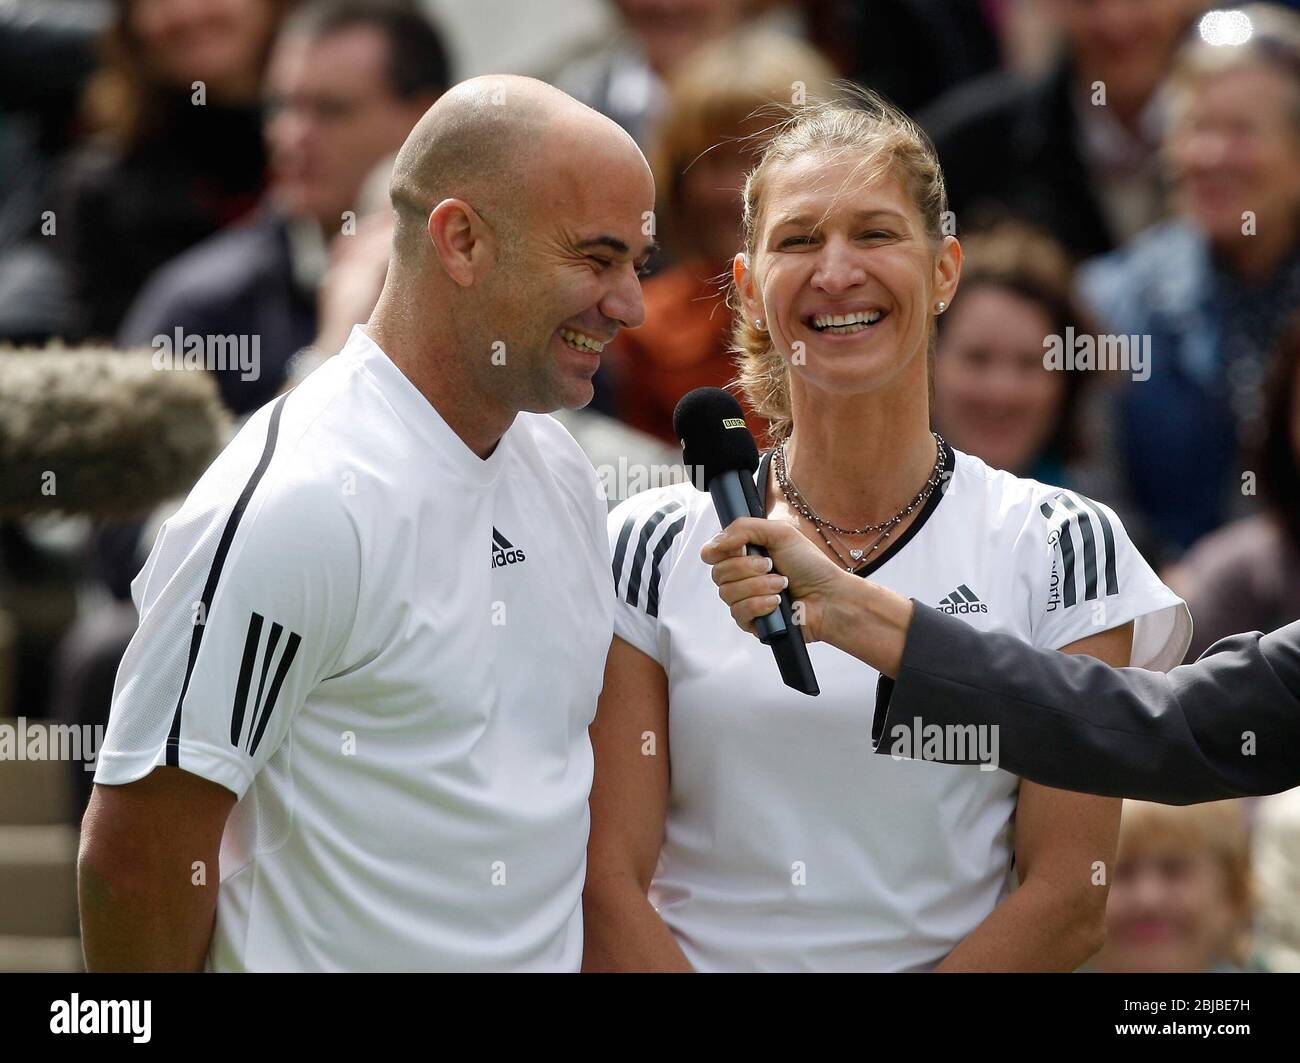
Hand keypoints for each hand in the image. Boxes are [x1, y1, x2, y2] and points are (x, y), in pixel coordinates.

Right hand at [700, 516, 848, 642]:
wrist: (829, 597)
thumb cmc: (810, 565)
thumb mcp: (780, 532)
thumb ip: (744, 528)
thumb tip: (716, 542)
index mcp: (745, 554)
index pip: (711, 553)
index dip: (719, 551)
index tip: (740, 548)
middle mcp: (741, 577)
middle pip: (717, 573)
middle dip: (747, 568)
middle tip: (771, 565)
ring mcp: (745, 600)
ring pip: (727, 593)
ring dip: (758, 586)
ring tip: (781, 584)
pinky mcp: (751, 622)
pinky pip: (739, 613)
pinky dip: (760, 604)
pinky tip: (777, 602)